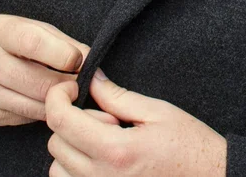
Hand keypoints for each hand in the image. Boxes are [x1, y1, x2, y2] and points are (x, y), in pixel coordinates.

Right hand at [0, 14, 89, 125]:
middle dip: (69, 84)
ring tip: (67, 90)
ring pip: (36, 106)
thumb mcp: (29, 27)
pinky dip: (42, 110)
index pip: (36, 44)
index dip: (65, 55)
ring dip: (59, 101)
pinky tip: (44, 98)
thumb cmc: (3, 38)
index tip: (81, 61)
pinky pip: (25, 118)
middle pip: (40, 82)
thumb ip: (60, 41)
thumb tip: (90, 59)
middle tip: (82, 81)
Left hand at [45, 70, 226, 175]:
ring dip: (72, 148)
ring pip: (58, 169)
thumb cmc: (189, 145)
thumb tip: (91, 77)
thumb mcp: (157, 111)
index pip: (61, 121)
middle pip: (56, 144)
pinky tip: (103, 158)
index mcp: (115, 150)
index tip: (72, 87)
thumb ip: (118, 96)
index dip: (58, 96)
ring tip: (105, 140)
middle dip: (72, 121)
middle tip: (107, 117)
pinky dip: (76, 169)